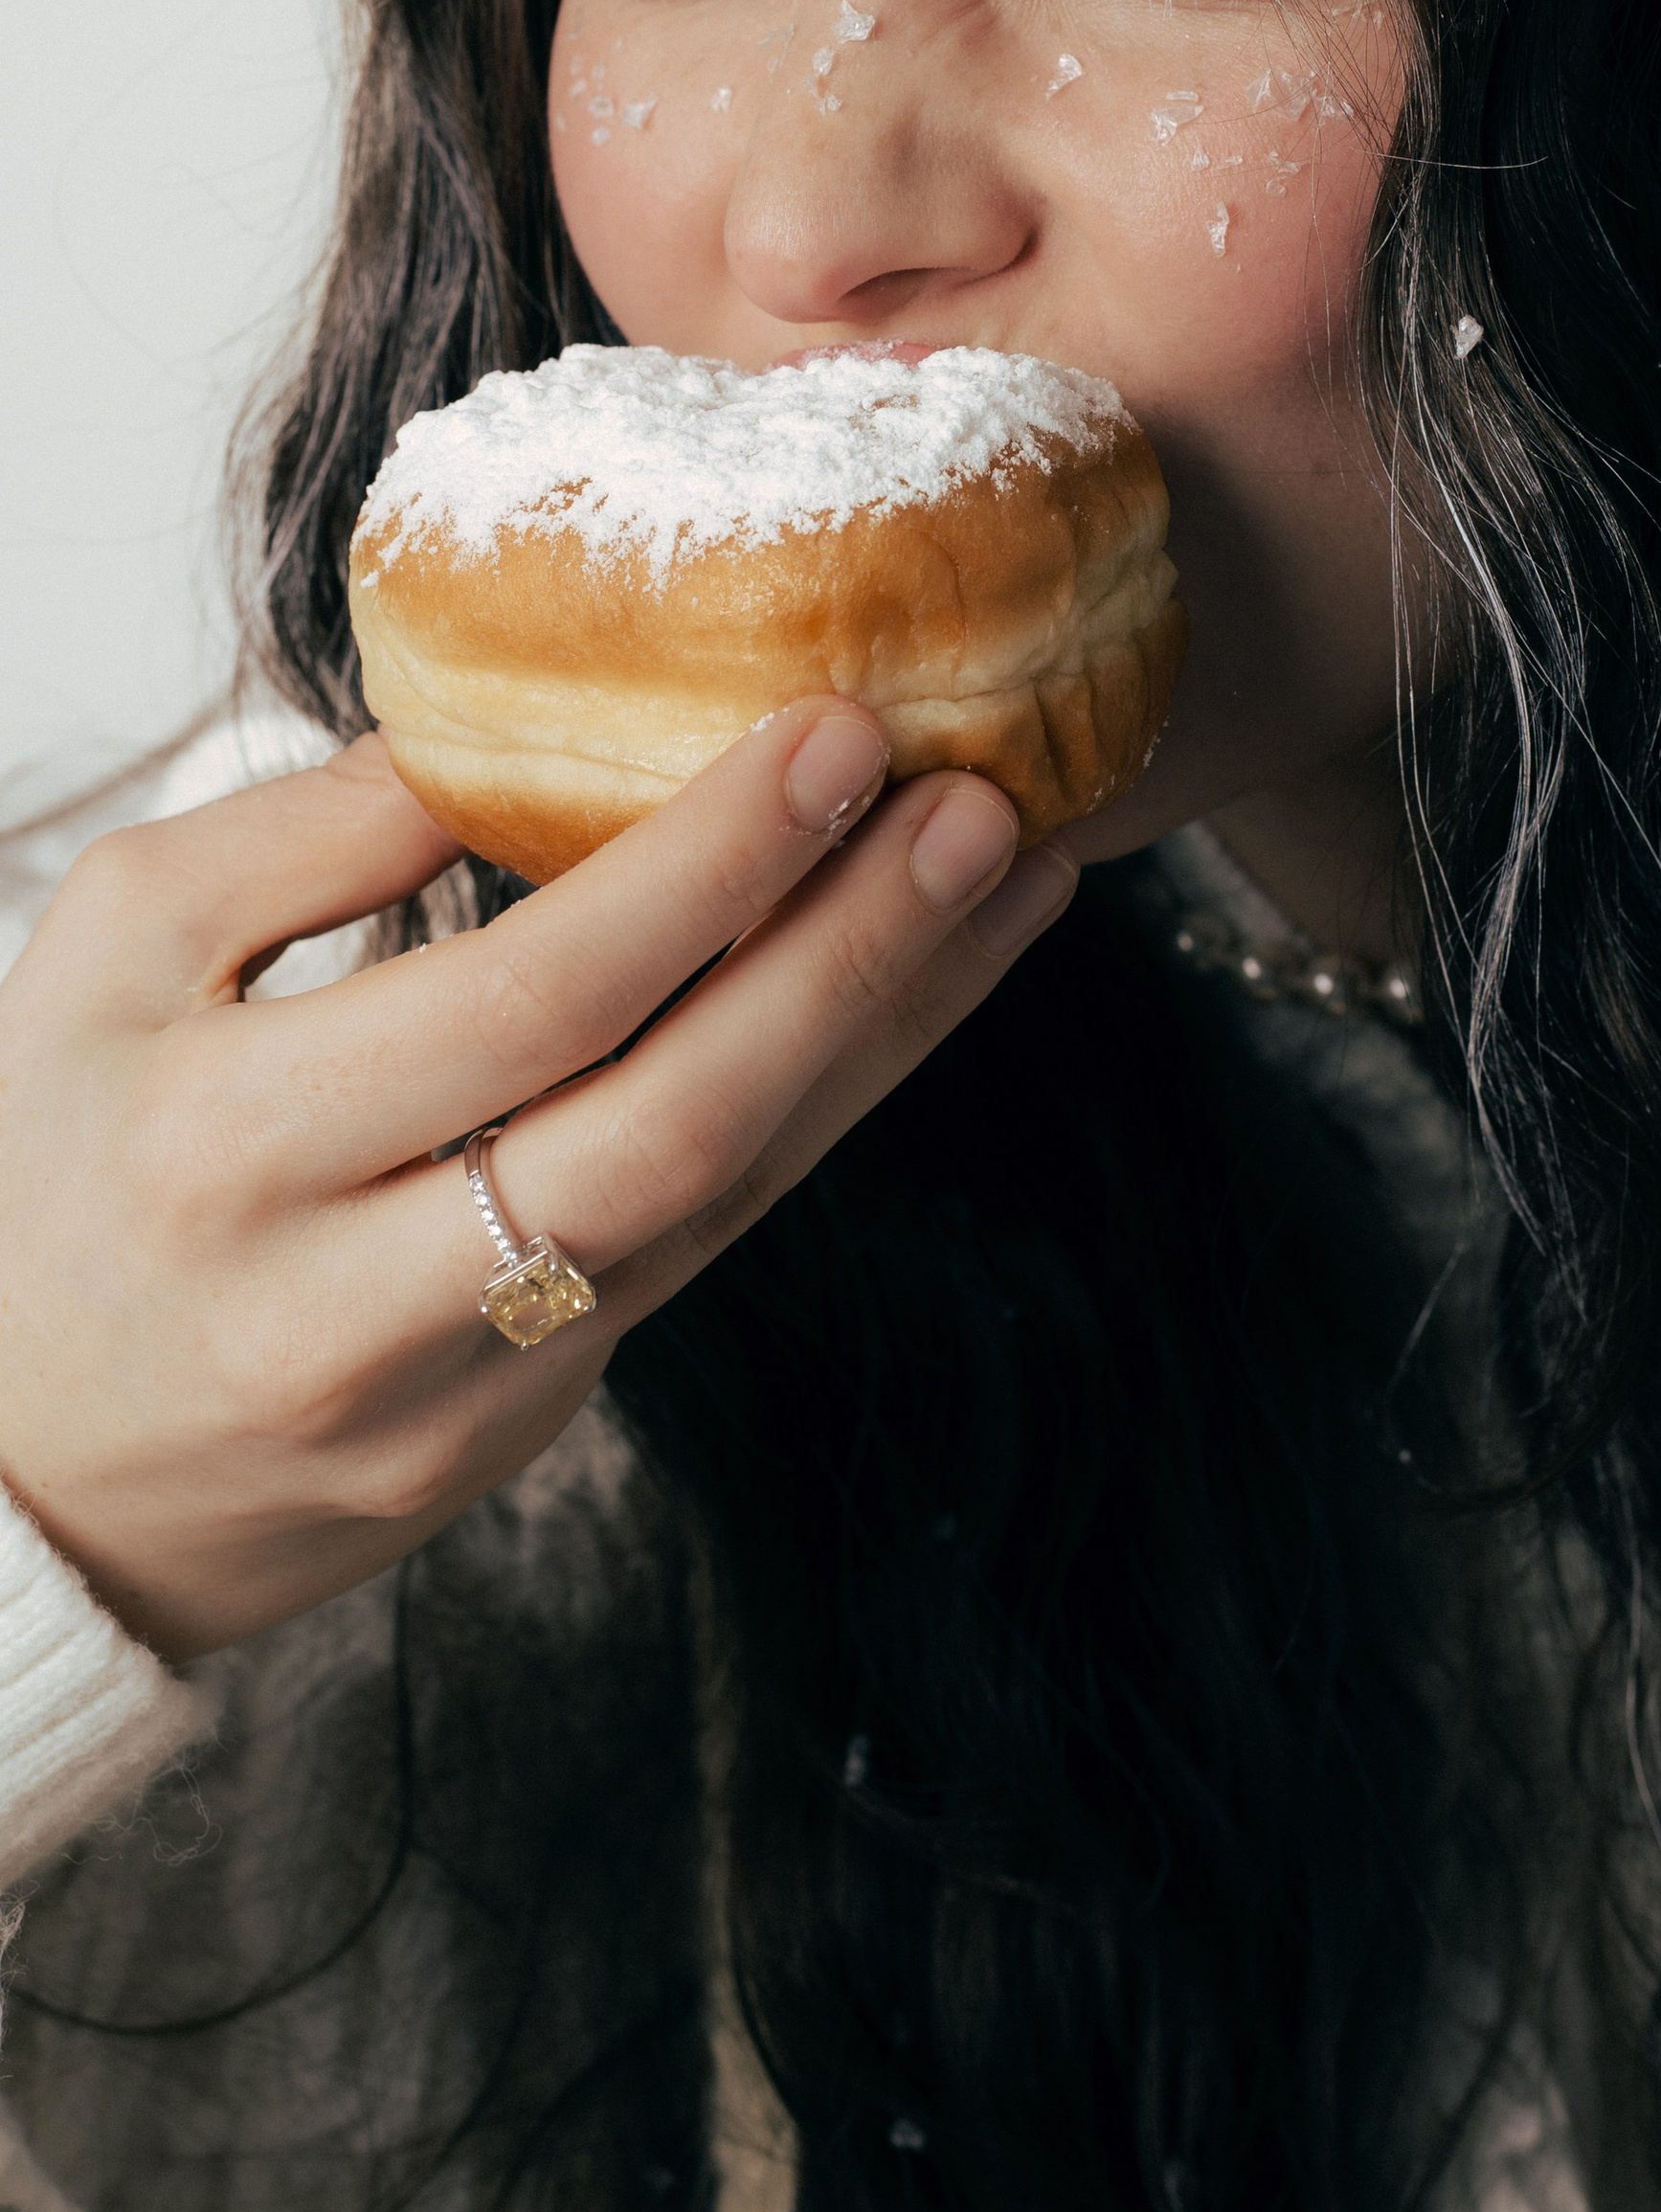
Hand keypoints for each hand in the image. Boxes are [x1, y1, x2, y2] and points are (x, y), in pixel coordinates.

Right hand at [0, 706, 1071, 1661]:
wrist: (12, 1478)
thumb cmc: (50, 1166)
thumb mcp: (104, 955)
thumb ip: (302, 838)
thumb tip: (506, 739)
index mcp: (233, 1146)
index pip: (528, 997)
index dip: (707, 866)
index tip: (837, 733)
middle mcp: (357, 1296)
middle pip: (673, 1124)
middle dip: (853, 955)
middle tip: (984, 807)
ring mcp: (460, 1393)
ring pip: (726, 1200)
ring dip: (886, 1030)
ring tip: (1010, 885)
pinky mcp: (528, 1434)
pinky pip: (705, 1251)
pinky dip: (822, 1111)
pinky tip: (907, 997)